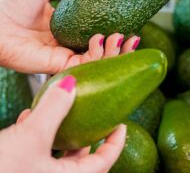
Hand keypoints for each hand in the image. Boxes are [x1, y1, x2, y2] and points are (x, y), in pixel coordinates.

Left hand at [0, 0, 139, 73]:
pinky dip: (98, 54)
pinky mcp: (61, 66)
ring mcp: (67, 58)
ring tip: (119, 36)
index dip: (116, 34)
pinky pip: (86, 64)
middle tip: (133, 37)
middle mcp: (71, 46)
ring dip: (114, 51)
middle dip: (121, 48)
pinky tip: (100, 39)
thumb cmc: (13, 5)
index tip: (130, 26)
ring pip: (99, 62)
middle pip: (104, 53)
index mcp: (70, 31)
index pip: (99, 36)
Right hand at [0, 75, 126, 172]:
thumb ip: (54, 109)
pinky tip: (28, 118)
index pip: (105, 160)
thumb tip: (72, 83)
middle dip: (84, 129)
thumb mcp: (31, 137)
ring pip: (56, 150)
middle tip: (89, 110)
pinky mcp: (20, 168)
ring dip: (56, 128)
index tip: (121, 123)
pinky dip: (35, 134)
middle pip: (81, 153)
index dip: (116, 141)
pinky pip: (35, 151)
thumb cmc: (1, 171)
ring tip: (56, 109)